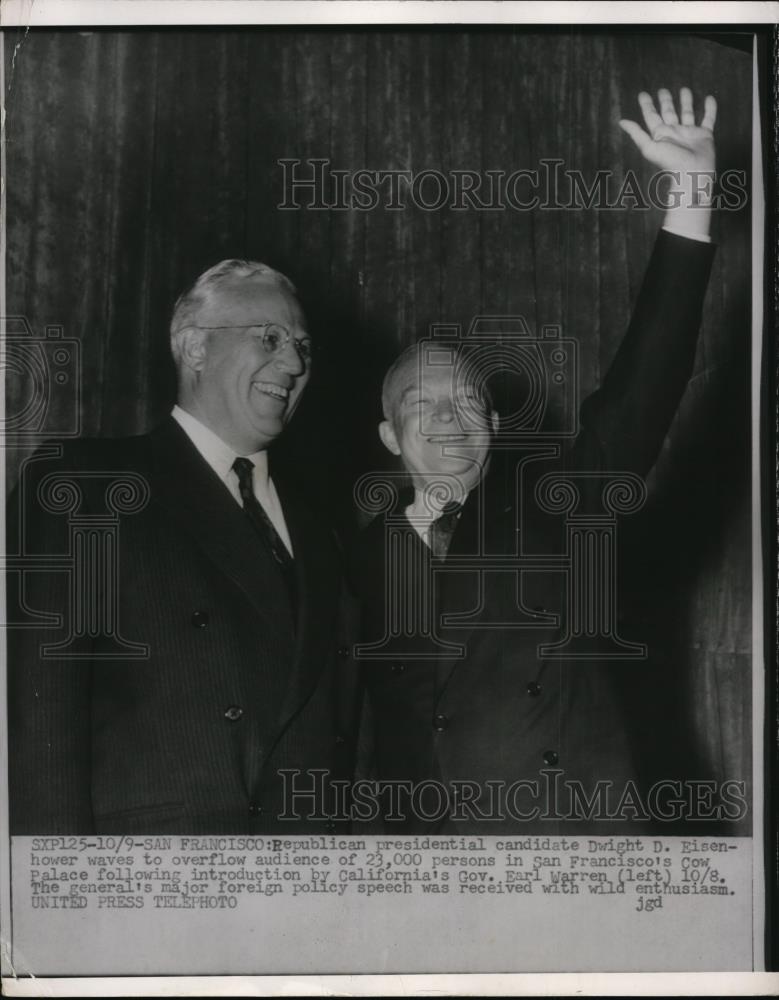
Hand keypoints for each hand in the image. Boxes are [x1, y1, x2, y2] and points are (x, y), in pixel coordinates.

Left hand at [620, 87, 716, 237]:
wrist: (692, 173)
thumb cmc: (670, 162)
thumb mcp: (649, 147)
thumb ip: (636, 134)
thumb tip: (621, 122)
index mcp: (660, 134)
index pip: (651, 115)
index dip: (646, 105)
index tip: (642, 94)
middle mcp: (674, 131)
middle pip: (669, 112)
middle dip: (665, 101)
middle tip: (662, 89)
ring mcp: (689, 133)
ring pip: (687, 113)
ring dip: (686, 101)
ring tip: (685, 89)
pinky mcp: (704, 135)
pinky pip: (708, 118)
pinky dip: (710, 109)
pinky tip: (709, 98)